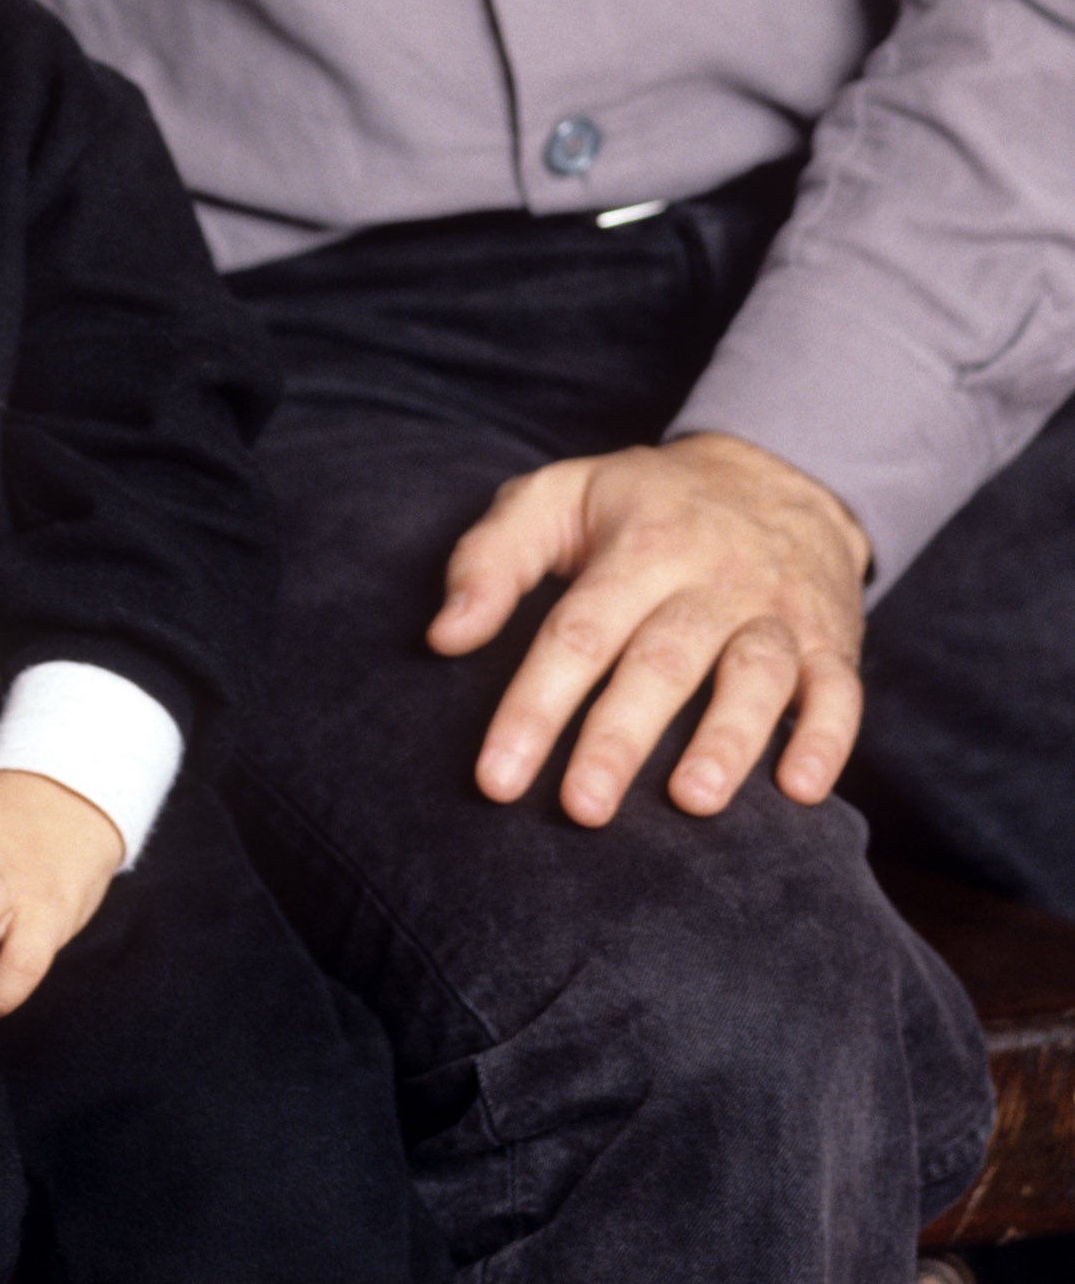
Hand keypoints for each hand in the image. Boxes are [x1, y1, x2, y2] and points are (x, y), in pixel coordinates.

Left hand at [430, 430, 869, 824]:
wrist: (777, 474)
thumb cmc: (646, 502)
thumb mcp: (560, 496)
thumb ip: (492, 558)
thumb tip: (443, 638)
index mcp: (639, 544)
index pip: (577, 630)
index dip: (534, 704)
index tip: (496, 778)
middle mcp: (711, 578)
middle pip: (662, 661)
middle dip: (619, 738)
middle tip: (581, 809)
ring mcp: (777, 611)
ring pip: (755, 676)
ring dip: (726, 739)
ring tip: (690, 802)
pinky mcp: (832, 642)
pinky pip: (841, 691)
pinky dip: (828, 741)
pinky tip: (800, 791)